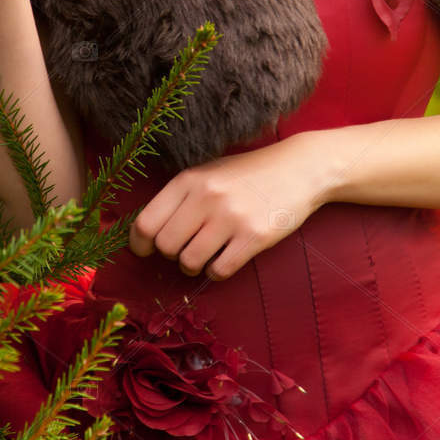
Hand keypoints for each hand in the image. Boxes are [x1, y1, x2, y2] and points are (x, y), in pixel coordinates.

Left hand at [128, 134, 329, 280]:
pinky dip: (217, 271)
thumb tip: (146, 232)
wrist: (300, 168)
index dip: (139, 243)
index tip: (145, 250)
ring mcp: (231, 217)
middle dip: (171, 255)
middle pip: (165, 246)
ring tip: (205, 255)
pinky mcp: (254, 236)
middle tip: (185, 249)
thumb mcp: (209, 174)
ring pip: (189, 262)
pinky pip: (219, 270)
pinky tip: (225, 258)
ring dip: (194, 266)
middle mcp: (206, 197)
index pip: (146, 222)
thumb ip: (180, 197)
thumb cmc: (248, 174)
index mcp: (189, 180)